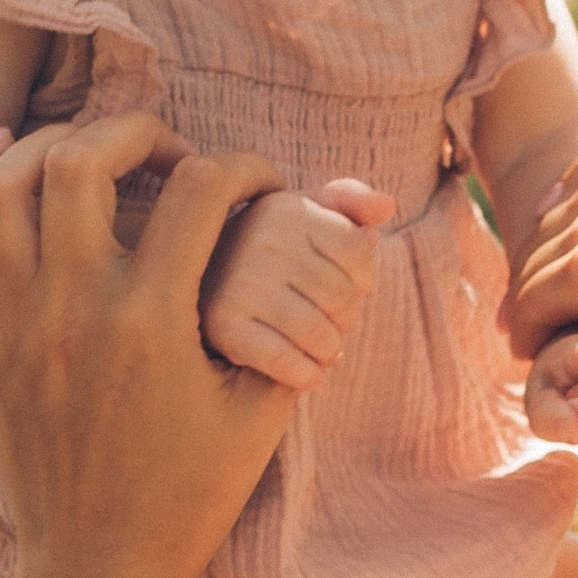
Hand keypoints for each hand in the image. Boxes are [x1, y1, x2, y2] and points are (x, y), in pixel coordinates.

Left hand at [0, 116, 301, 577]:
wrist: (98, 564)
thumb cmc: (190, 494)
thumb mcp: (260, 414)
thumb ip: (293, 328)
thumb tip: (336, 252)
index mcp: (154, 324)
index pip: (198, 192)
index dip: (243, 167)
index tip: (262, 184)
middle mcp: (75, 309)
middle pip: (81, 159)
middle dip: (134, 130)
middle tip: (169, 153)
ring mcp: (17, 321)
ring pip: (3, 184)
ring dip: (52, 147)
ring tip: (93, 155)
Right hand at [199, 176, 393, 388]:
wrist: (192, 292)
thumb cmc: (265, 253)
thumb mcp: (300, 216)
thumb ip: (346, 202)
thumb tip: (385, 207)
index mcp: (285, 208)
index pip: (360, 252)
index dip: (360, 278)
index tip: (336, 285)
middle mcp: (261, 239)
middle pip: (343, 297)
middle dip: (343, 319)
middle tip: (323, 322)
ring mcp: (240, 283)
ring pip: (322, 336)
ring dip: (328, 353)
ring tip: (316, 348)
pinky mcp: (225, 327)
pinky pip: (289, 364)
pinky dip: (307, 376)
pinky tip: (305, 373)